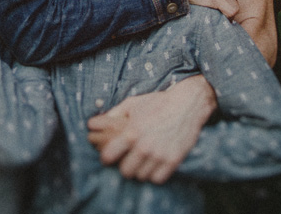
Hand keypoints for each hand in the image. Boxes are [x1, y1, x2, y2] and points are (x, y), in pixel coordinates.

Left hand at [86, 75, 216, 183]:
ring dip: (140, 170)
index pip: (108, 157)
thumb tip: (92, 123)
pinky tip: (155, 164)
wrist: (187, 104)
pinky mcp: (173, 160)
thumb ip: (112, 114)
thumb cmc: (157, 102)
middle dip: (125, 166)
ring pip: (141, 176)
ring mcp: (160, 154)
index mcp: (131, 132)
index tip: (109, 157)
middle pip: (125, 172)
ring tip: (143, 161)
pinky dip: (154, 174)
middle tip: (129, 160)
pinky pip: (157, 179)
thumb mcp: (132, 103)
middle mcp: (144, 146)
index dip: (106, 158)